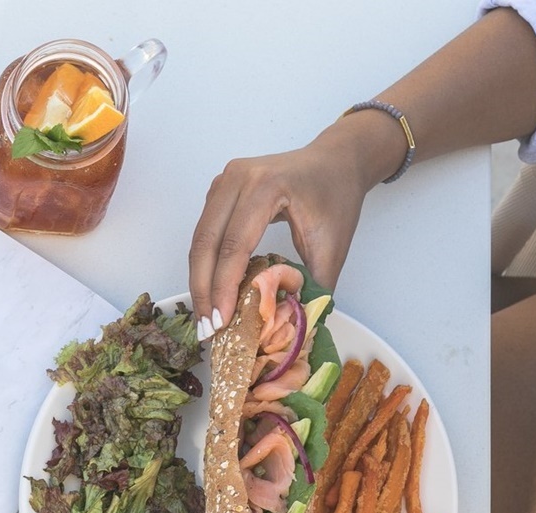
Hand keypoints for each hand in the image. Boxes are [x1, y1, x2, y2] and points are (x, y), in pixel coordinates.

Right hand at [188, 131, 371, 334]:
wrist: (336, 161)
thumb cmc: (336, 196)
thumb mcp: (333, 244)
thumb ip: (314, 286)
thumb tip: (296, 327)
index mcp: (267, 186)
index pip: (235, 244)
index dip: (224, 287)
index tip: (221, 322)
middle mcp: (238, 178)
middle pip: (206, 242)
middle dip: (204, 290)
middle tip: (206, 328)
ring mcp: (224, 181)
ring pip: (199, 238)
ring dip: (199, 280)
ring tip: (205, 316)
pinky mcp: (219, 190)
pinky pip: (204, 232)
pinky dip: (204, 264)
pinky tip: (211, 290)